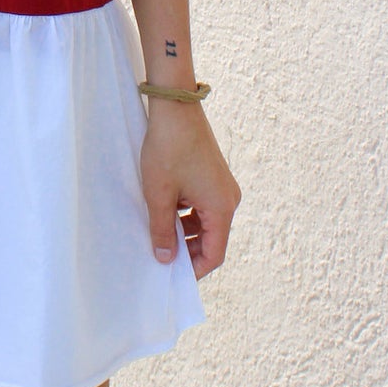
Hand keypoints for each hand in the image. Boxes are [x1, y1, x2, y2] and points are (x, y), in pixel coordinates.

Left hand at [139, 101, 240, 278]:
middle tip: (162, 258)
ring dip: (185, 232)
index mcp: (221, 207)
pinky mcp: (213, 176)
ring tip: (159, 236)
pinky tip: (164, 213)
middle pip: (212, 239)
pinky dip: (186, 215)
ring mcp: (222, 186)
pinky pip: (203, 206)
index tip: (172, 278)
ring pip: (205, 222)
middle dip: (189, 252)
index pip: (214, 254)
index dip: (194, 270)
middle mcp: (228, 199)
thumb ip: (162, 231)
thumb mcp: (159, 195)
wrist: (175, 108)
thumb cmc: (167, 149)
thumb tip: (165, 259)